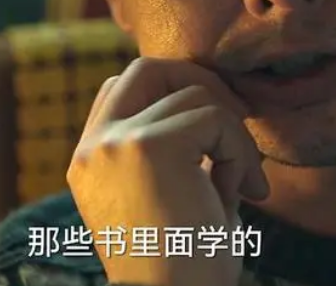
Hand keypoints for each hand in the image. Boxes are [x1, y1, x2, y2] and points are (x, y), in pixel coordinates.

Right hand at [68, 58, 268, 285]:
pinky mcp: (148, 146)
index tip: (215, 131)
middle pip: (145, 69)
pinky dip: (240, 150)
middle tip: (238, 118)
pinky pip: (214, 118)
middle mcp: (92, 148)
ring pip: (192, 93)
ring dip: (233, 133)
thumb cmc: (184, 270)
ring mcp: (115, 143)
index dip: (173, 95)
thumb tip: (221, 109)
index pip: (123, 91)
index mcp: (90, 162)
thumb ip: (177, 154)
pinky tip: (244, 192)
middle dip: (200, 82)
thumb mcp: (169, 201)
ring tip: (244, 183)